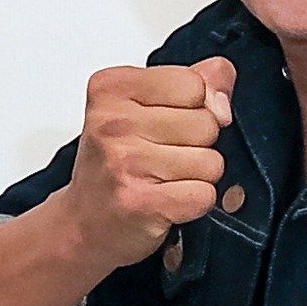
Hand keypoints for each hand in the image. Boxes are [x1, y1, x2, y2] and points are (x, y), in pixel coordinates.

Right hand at [59, 56, 236, 279]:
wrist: (83, 223)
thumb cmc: (114, 165)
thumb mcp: (144, 106)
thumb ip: (193, 81)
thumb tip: (223, 94)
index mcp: (112, 87)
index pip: (195, 83)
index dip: (194, 107)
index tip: (163, 124)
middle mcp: (114, 122)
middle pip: (208, 123)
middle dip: (197, 144)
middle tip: (161, 157)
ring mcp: (125, 161)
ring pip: (211, 161)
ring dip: (197, 176)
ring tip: (163, 180)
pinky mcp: (140, 202)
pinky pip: (205, 194)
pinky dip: (195, 202)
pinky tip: (167, 201)